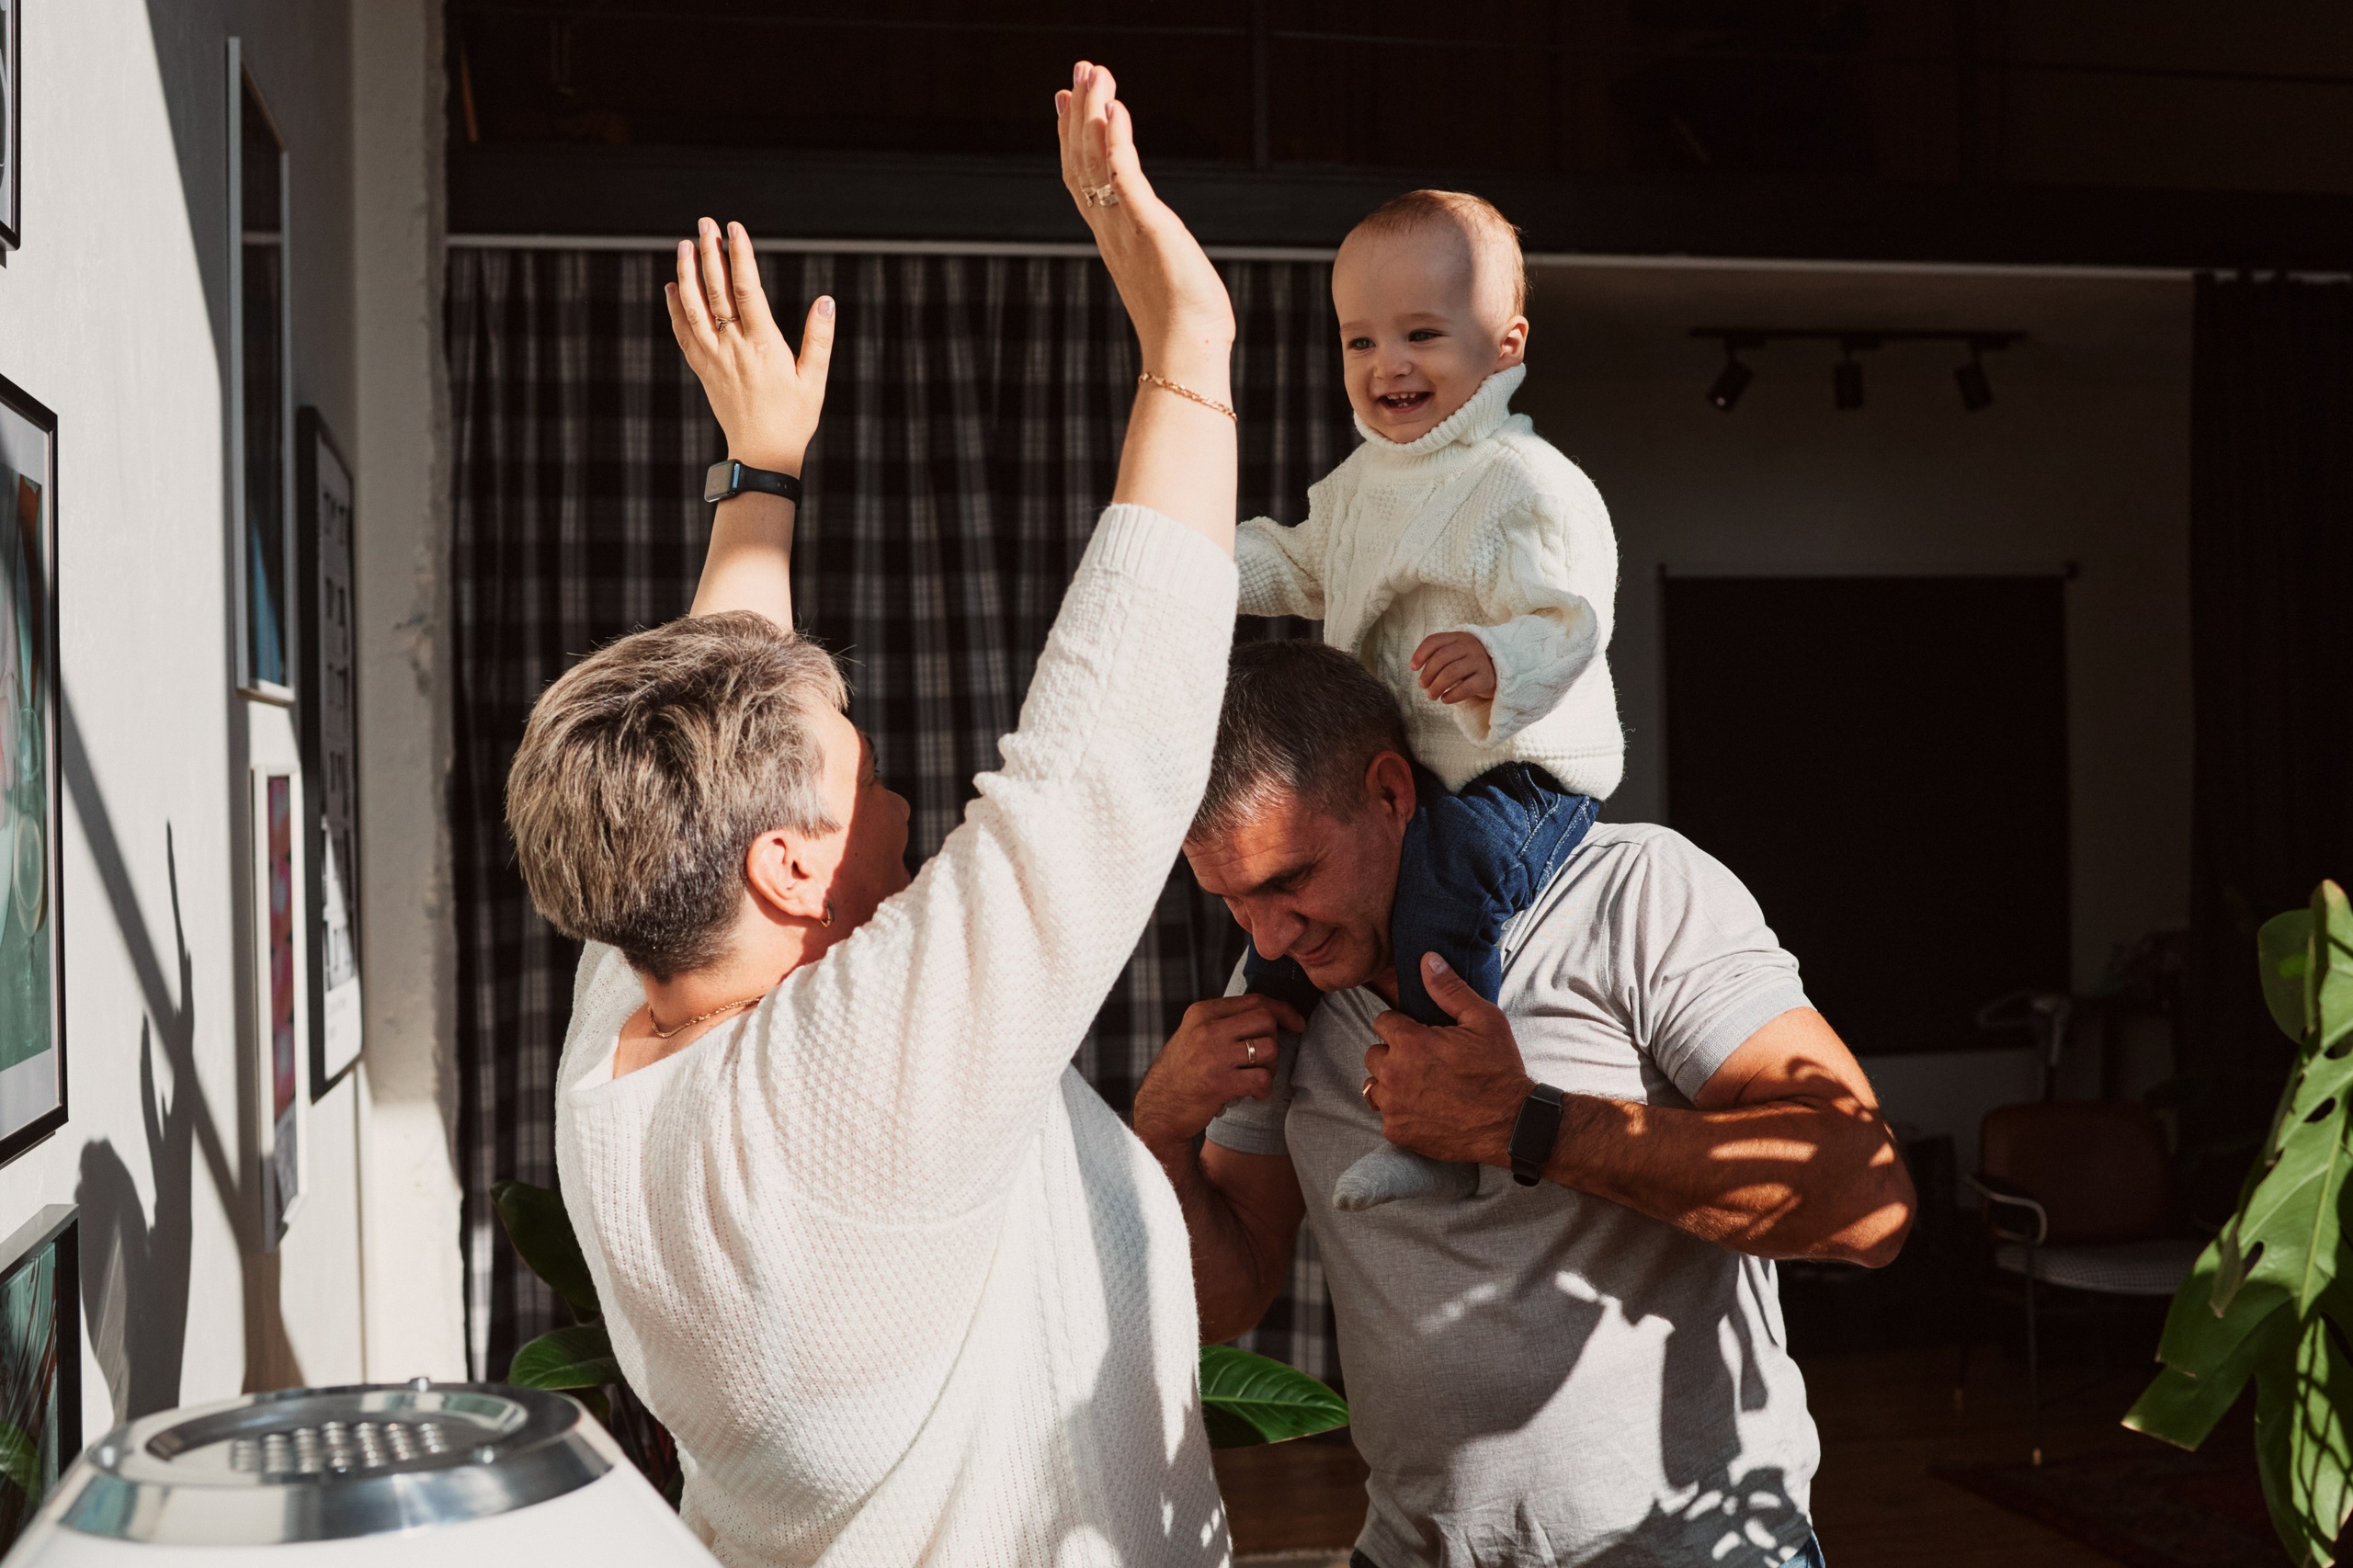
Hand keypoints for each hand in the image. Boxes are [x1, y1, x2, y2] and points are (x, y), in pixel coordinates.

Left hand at [664, 218, 834, 473]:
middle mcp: (733, 347)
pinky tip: (672, 287)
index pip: (746, 289)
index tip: (734, 229)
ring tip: (685, 246)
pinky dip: (675, 308)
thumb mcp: (815, 379)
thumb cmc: (793, 418)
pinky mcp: (703, 369)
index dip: (739, 256)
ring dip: (687, 274)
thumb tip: (826, 301)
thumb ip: (819, 338)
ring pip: (692, 308)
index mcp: (762, 345)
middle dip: (710, 253)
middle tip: (705, 224)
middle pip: (715, 291)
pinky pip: (683, 333)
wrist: (761, 454)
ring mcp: (714, 358)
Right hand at [1055, 62, 1233, 382]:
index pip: (1083, 179)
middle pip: (1082, 161)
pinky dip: (1117, 142)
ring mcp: (1125, 228)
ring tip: (1093, 73)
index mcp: (1113, 238)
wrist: (1185, 353)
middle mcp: (1110, 229)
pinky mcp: (1148, 229)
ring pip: (1097, 160)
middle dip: (1078, 113)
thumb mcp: (1162, 274)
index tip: (1066, 103)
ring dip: (1093, 112)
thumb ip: (1153, 249)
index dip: (1072, 138)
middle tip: (1078, 69)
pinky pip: (1125, 178)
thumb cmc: (1184, 324)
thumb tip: (1161, 246)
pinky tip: (1115, 110)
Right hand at [1133, 993, 1307, 1153]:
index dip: (1283, 1010)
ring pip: (1269, 1049)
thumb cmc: (1182, 1072)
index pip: (1255, 1000)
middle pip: (1266, 1020)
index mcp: (1202, 1012)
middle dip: (1274, 1040)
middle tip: (1263, 1059)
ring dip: (1270, 1066)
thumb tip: (1268, 1014)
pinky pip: (1263, 1079)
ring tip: (1254, 1077)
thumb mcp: (1194, 1034)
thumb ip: (1223, 1021)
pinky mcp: (1221, 1083)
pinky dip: (1264, 1089)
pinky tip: (1252, 1094)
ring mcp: (1214, 1056)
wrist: (1158, 1109)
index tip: (1296, 1023)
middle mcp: (1207, 1029)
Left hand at [1363, 953, 1534, 1166]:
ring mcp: (1394, 1106)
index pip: (1382, 1022)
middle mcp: (1395, 1073)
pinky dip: (1400, 1112)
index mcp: (1410, 1042)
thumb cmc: (1499, 1070)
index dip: (1402, 1027)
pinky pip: (1385, 1114)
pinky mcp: (1397, 1132)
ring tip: (1422, 1085)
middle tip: (1425, 1062)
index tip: (1421, 1036)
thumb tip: (1427, 960)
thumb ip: (1449, 989)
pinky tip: (1425, 1108)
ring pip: (1375, 1085)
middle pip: (1373, 1054)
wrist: (1511, 1124)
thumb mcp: (1483, 1021)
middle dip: (1394, 1054)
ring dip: (1392, 1083)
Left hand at [1411, 631, 1497, 704]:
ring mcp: (1479, 661)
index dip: (1420, 654)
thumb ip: (1439, 655)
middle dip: (1427, 674)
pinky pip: (1466, 688)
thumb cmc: (1471, 662)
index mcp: (1458, 637)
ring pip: (1451, 673)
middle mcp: (1469, 646)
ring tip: (1431, 695)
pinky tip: (1445, 699)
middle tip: (1422, 686)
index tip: (1413, 667)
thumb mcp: (1457, 652)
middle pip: (1441, 658)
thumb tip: (1416, 668)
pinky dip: (1452, 696)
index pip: (1434, 641)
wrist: (1502, 668)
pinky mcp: (1487, 678)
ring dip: (1437, 686)